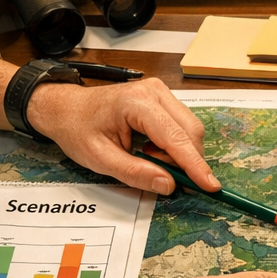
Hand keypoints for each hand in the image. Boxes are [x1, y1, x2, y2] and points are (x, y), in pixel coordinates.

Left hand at [27, 77, 218, 193]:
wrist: (65, 108)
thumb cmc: (78, 129)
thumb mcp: (100, 159)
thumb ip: (135, 173)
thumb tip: (168, 185)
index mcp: (137, 103)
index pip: (176, 138)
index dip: (195, 165)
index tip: (211, 185)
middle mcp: (154, 91)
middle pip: (191, 131)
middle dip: (185, 160)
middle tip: (163, 176)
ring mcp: (160, 91)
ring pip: (190, 129)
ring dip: (178, 153)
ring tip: (148, 157)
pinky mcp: (163, 98)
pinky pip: (182, 125)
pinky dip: (174, 145)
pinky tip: (150, 148)